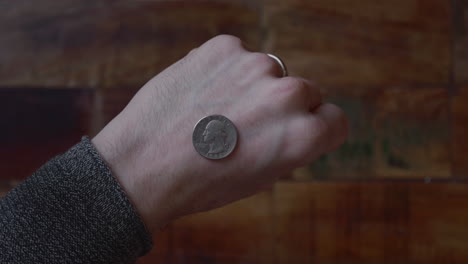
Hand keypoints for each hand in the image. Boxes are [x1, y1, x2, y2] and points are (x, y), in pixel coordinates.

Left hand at [92, 35, 347, 233]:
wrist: (142, 166)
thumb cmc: (202, 182)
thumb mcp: (262, 175)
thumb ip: (291, 141)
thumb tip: (299, 114)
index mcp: (303, 135)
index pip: (335, 119)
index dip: (315, 129)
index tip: (295, 133)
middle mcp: (287, 95)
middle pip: (305, 92)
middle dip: (283, 107)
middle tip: (246, 126)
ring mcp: (255, 65)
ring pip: (269, 71)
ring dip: (252, 86)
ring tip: (217, 111)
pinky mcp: (223, 46)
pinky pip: (237, 56)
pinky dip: (224, 71)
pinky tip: (201, 93)